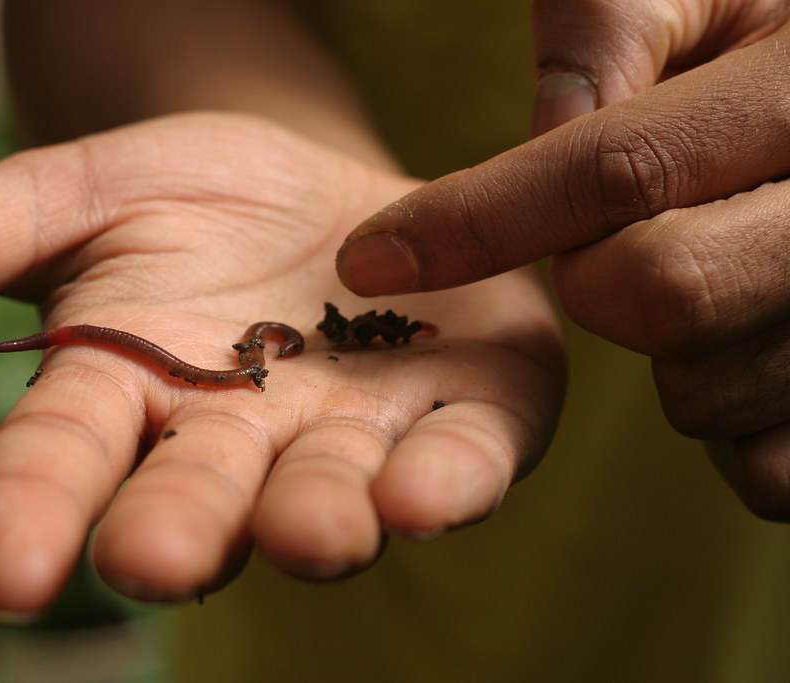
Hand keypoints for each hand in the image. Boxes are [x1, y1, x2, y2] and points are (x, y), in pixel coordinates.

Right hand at [0, 113, 562, 610]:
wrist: (328, 187)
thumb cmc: (196, 200)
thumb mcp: (74, 199)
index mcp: (134, 397)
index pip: (62, 459)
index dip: (29, 509)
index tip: (1, 570)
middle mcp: (238, 444)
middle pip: (197, 496)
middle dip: (177, 528)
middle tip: (153, 559)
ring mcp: (352, 436)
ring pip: (329, 496)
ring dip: (321, 520)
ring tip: (316, 533)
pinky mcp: (460, 411)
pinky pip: (458, 459)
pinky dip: (448, 480)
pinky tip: (429, 493)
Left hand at [336, 1, 789, 518]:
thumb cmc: (779, 16)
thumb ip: (613, 31)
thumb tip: (546, 128)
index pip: (618, 171)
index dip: (477, 221)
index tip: (367, 260)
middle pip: (662, 293)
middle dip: (596, 283)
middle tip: (614, 244)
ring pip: (707, 390)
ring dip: (660, 357)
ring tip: (691, 286)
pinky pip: (771, 466)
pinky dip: (727, 434)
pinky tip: (728, 359)